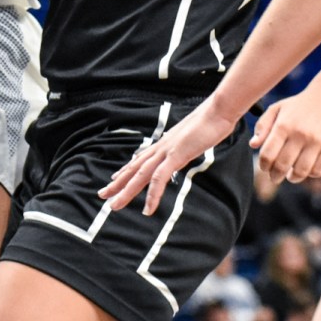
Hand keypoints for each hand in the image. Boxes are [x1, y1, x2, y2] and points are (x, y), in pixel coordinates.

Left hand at [99, 102, 242, 214]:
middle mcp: (161, 148)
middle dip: (117, 183)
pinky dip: (152, 195)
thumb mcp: (193, 137)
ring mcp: (166, 151)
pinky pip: (159, 178)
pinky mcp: (176, 155)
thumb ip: (185, 145)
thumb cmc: (210, 123)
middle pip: (134, 168)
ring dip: (126, 191)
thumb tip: (184, 149)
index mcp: (164, 144)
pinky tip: (148, 209)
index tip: (114, 179)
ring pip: (140, 175)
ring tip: (115, 205)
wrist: (218, 111)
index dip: (126, 170)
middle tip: (102, 194)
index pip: (140, 160)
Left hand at [247, 86, 320, 182]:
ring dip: (293, 178)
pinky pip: (319, 170)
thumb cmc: (298, 105)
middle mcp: (300, 134)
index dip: (264, 165)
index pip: (268, 154)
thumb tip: (253, 145)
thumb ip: (262, 126)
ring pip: (301, 171)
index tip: (265, 167)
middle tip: (275, 177)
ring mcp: (317, 141)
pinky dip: (310, 174)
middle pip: (283, 165)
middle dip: (275, 176)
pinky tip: (306, 170)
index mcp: (284, 125)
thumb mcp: (277, 109)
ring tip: (290, 176)